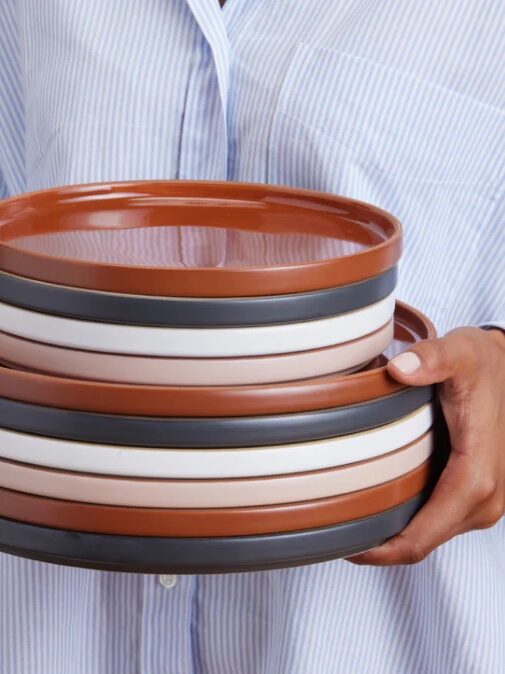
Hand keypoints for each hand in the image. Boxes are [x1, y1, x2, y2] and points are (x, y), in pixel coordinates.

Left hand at [347, 326, 504, 565]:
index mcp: (477, 478)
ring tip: (347, 516)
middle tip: (331, 529)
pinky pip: (436, 520)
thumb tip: (400, 370)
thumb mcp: (460, 354)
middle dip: (379, 546)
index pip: (421, 538)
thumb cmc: (486, 364)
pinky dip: (407, 520)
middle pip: (421, 544)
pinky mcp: (475, 494)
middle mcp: (485, 500)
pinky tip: (377, 502)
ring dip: (391, 533)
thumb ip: (432, 360)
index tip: (343, 545)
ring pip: (428, 535)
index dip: (380, 551)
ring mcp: (482, 501)